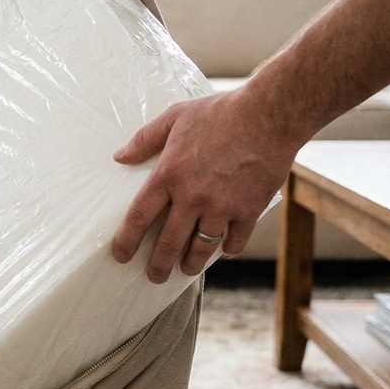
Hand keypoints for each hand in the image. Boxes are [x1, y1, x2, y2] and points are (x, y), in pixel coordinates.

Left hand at [112, 85, 303, 282]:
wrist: (269, 115)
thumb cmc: (220, 112)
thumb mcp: (175, 117)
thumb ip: (145, 139)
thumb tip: (120, 156)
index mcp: (169, 175)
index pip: (139, 217)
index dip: (127, 240)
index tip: (121, 255)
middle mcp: (192, 197)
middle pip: (168, 242)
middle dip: (159, 265)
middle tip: (154, 276)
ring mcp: (221, 206)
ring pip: (201, 248)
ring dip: (191, 263)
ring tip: (186, 269)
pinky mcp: (248, 210)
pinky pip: (235, 240)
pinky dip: (228, 248)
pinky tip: (223, 249)